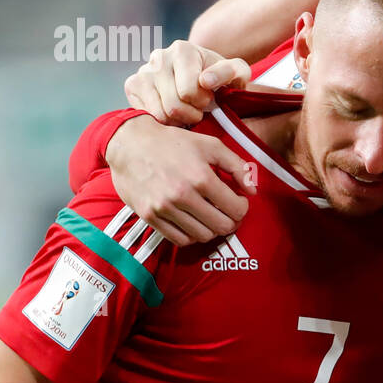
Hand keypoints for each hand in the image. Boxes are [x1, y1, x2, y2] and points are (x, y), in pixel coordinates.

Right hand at [106, 115, 254, 245]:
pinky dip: (192, 235)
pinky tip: (194, 222)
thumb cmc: (173, 142)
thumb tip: (252, 190)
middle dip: (231, 221)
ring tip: (211, 216)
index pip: (236, 209)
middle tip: (228, 212)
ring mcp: (164, 209)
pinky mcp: (150, 217)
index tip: (239, 201)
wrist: (130, 144)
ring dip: (212, 229)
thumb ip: (237, 166)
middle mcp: (183, 196)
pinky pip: (179, 240)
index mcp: (201, 177)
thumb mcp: (210, 145)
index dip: (243, 207)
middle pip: (222, 227)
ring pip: (202, 236)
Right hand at [124, 40, 250, 126]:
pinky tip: (173, 113)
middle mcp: (158, 56)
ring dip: (179, 120)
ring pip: (160, 113)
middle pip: (173, 105)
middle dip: (192, 114)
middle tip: (199, 110)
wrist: (199, 74)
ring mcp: (143, 70)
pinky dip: (164, 120)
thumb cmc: (220, 76)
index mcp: (183, 49)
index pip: (188, 91)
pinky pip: (148, 115)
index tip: (209, 99)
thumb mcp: (236, 72)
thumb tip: (205, 80)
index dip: (203, 103)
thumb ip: (229, 72)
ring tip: (187, 111)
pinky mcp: (132, 85)